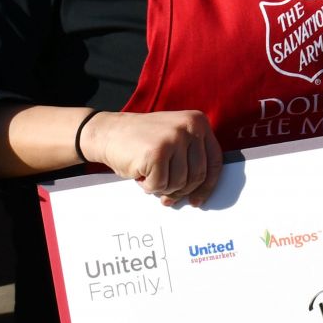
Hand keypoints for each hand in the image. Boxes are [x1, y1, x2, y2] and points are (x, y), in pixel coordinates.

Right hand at [83, 110, 222, 207]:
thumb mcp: (174, 139)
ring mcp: (174, 139)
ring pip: (180, 182)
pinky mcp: (157, 153)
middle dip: (181, 190)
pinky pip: (160, 184)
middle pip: (198, 175)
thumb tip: (200, 193)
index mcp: (198, 122)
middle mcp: (190, 127)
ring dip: (163, 187)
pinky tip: (140, 173)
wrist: (107, 132)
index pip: (214, 161)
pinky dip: (148, 186)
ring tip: (149, 174)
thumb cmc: (141, 141)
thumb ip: (190, 158)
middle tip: (166, 194)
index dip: (208, 185)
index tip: (198, 200)